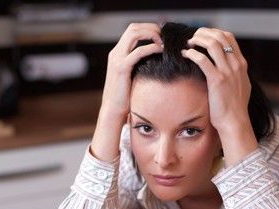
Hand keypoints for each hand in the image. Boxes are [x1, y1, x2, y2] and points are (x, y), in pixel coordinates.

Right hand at [93, 23, 162, 161]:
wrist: (113, 110)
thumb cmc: (125, 97)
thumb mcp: (133, 77)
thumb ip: (140, 66)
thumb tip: (158, 61)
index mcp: (118, 53)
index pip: (132, 30)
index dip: (148, 29)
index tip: (163, 36)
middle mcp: (116, 53)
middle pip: (133, 27)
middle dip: (151, 28)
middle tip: (165, 36)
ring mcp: (117, 59)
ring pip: (134, 33)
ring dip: (151, 34)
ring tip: (163, 42)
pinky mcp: (122, 68)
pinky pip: (138, 51)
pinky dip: (151, 48)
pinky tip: (161, 51)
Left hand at [181, 28, 257, 164]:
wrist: (235, 122)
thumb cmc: (234, 108)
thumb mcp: (240, 86)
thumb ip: (235, 74)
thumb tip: (227, 67)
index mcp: (241, 64)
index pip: (229, 37)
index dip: (214, 32)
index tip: (203, 36)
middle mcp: (236, 65)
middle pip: (220, 36)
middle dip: (204, 33)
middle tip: (193, 37)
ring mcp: (227, 72)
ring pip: (212, 44)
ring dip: (198, 40)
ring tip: (188, 43)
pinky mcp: (217, 80)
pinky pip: (202, 60)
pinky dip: (192, 54)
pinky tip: (185, 55)